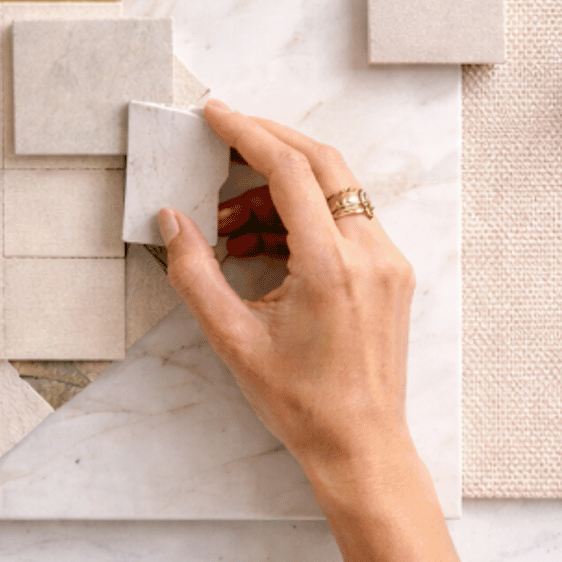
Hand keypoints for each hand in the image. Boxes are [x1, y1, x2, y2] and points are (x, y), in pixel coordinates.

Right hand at [159, 102, 493, 561]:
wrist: (359, 445)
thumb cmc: (301, 403)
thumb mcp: (233, 339)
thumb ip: (195, 273)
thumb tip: (170, 220)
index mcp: (330, 266)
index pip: (290, 171)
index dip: (248, 134)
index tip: (214, 116)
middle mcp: (368, 253)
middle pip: (321, 162)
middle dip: (268, 143)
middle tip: (221, 139)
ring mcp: (386, 260)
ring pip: (334, 189)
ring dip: (280, 188)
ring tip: (228, 221)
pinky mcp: (391, 272)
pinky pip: (346, 218)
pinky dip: (303, 215)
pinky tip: (261, 242)